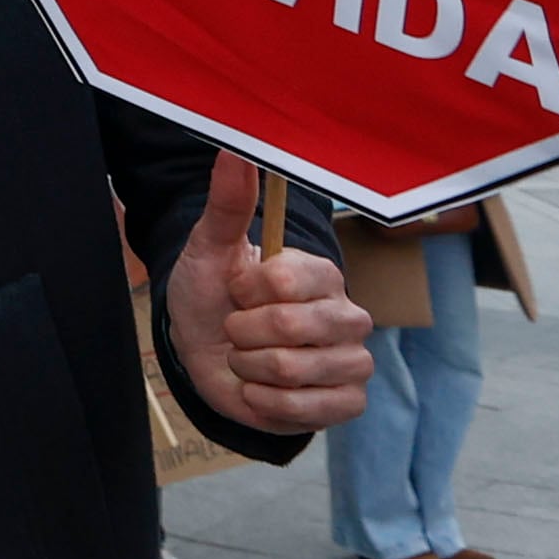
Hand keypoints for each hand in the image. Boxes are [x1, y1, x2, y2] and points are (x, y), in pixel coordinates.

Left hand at [159, 149, 375, 433]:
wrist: (205, 355)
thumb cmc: (212, 297)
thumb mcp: (209, 249)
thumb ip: (228, 204)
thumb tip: (233, 149)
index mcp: (321, 273)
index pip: (285, 280)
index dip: (245, 291)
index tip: (237, 291)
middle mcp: (348, 315)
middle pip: (292, 327)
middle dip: (243, 332)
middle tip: (237, 330)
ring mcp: (353, 361)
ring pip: (295, 370)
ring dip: (250, 368)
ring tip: (248, 359)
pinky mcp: (348, 402)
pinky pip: (308, 410)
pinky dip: (266, 402)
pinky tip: (261, 390)